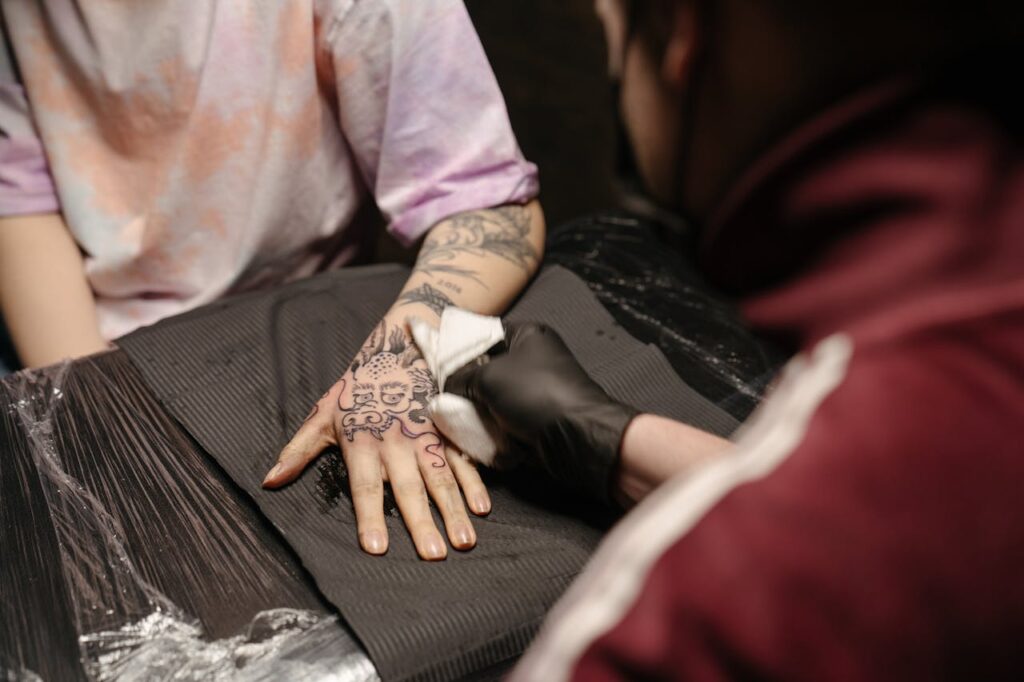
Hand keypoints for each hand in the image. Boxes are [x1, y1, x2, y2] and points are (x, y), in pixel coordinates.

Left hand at [262, 321, 490, 559]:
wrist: (400, 343)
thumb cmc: (358, 386)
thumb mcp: (324, 412)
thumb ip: (299, 450)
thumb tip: (270, 481)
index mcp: (363, 443)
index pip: (366, 488)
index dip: (370, 518)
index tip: (377, 549)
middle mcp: (397, 443)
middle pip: (409, 489)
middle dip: (421, 523)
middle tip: (432, 556)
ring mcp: (426, 436)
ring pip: (441, 479)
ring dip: (454, 511)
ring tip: (463, 542)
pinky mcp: (447, 429)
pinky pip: (462, 460)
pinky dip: (474, 484)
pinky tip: (481, 510)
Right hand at [447, 322, 637, 504]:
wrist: (575, 436)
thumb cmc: (534, 393)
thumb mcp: (489, 377)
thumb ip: (461, 377)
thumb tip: (446, 388)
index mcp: (527, 335)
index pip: (485, 335)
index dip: (460, 350)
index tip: (437, 367)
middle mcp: (533, 358)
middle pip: (487, 370)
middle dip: (466, 386)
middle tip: (445, 397)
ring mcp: (536, 390)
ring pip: (493, 399)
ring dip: (478, 412)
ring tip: (458, 419)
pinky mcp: (536, 418)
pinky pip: (505, 420)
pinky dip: (493, 429)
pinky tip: (478, 436)